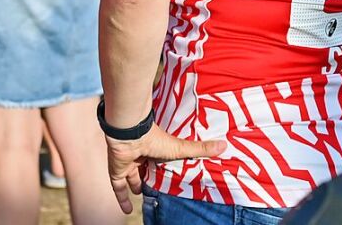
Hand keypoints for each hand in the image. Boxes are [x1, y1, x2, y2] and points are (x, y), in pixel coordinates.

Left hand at [106, 124, 225, 213]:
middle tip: (155, 188)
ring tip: (142, 196)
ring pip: (130, 178)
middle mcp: (138, 156)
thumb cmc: (155, 138)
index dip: (161, 168)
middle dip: (147, 177)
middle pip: (143, 169)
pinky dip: (121, 198)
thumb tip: (224, 145)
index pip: (157, 160)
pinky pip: (117, 186)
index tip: (167, 176)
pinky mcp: (116, 170)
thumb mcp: (180, 148)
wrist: (130, 132)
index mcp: (153, 149)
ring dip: (134, 186)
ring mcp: (126, 163)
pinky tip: (126, 210)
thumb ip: (200, 150)